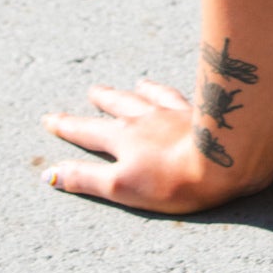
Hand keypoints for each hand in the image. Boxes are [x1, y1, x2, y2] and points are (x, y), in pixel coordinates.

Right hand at [40, 80, 252, 214]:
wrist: (224, 159)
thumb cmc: (173, 181)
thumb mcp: (121, 187)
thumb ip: (85, 179)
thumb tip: (48, 174)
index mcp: (123, 140)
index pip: (87, 132)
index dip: (67, 127)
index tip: (49, 118)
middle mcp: (145, 119)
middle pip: (117, 106)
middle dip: (100, 102)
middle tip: (90, 92)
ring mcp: (173, 113)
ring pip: (146, 96)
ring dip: (132, 91)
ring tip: (128, 85)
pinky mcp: (200, 111)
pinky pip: (177, 95)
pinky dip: (165, 89)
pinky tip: (166, 86)